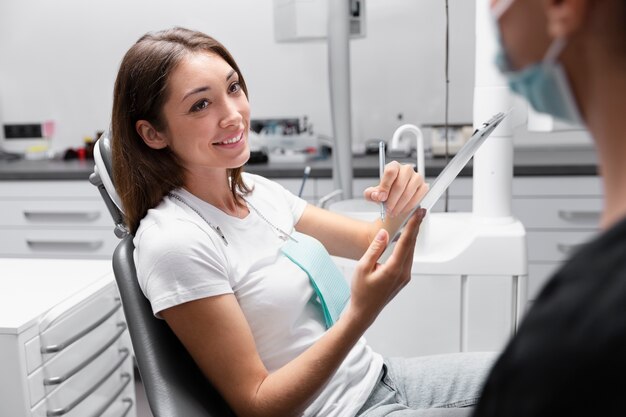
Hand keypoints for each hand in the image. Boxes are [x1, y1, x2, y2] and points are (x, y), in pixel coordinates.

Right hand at [345, 208, 425, 329]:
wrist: (364, 311)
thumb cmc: (361, 292)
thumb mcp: (362, 267)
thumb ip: (375, 249)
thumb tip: (384, 234)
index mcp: (394, 269)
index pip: (406, 242)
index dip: (413, 226)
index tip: (418, 213)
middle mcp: (403, 273)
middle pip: (412, 245)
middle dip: (416, 227)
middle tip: (420, 211)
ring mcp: (405, 276)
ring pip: (411, 252)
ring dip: (412, 236)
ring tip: (414, 221)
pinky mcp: (403, 278)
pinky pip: (407, 258)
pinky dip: (408, 246)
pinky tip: (406, 239)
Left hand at [364, 161, 427, 218]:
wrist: (396, 198)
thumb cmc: (386, 192)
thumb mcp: (374, 193)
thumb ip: (371, 194)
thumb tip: (376, 195)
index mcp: (394, 166)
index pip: (390, 172)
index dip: (385, 186)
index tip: (381, 198)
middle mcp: (406, 169)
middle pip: (400, 184)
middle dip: (392, 200)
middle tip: (387, 209)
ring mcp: (417, 177)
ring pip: (408, 192)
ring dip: (399, 205)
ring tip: (393, 212)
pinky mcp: (423, 186)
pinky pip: (417, 197)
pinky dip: (409, 206)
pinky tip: (402, 210)